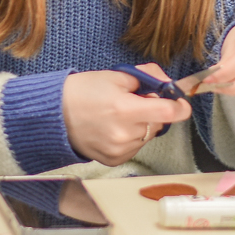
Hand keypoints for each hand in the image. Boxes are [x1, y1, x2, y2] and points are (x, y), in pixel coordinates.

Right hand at [63, 62, 190, 165]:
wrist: (54, 115)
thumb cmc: (82, 91)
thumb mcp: (116, 75)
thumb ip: (148, 76)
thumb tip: (169, 83)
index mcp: (125, 109)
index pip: (169, 112)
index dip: (179, 106)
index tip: (180, 102)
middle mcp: (124, 134)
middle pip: (159, 123)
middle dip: (154, 111)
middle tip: (134, 102)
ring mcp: (119, 150)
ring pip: (148, 136)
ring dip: (142, 126)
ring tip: (118, 116)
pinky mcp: (114, 160)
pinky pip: (135, 147)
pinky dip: (131, 138)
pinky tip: (113, 128)